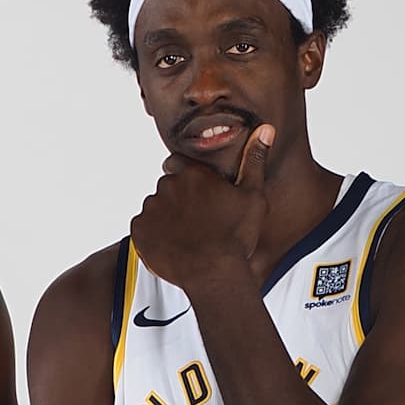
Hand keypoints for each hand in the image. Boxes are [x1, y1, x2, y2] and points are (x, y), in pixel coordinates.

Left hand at [129, 125, 274, 292]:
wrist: (213, 274)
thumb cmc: (235, 237)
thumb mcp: (253, 196)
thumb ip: (254, 161)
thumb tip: (265, 130)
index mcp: (193, 174)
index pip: (177, 163)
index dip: (186, 179)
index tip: (196, 194)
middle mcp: (168, 187)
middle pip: (166, 188)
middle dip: (177, 199)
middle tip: (195, 220)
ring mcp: (151, 209)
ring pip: (155, 208)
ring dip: (165, 217)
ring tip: (185, 236)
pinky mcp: (139, 231)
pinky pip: (142, 228)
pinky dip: (153, 235)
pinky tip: (172, 245)